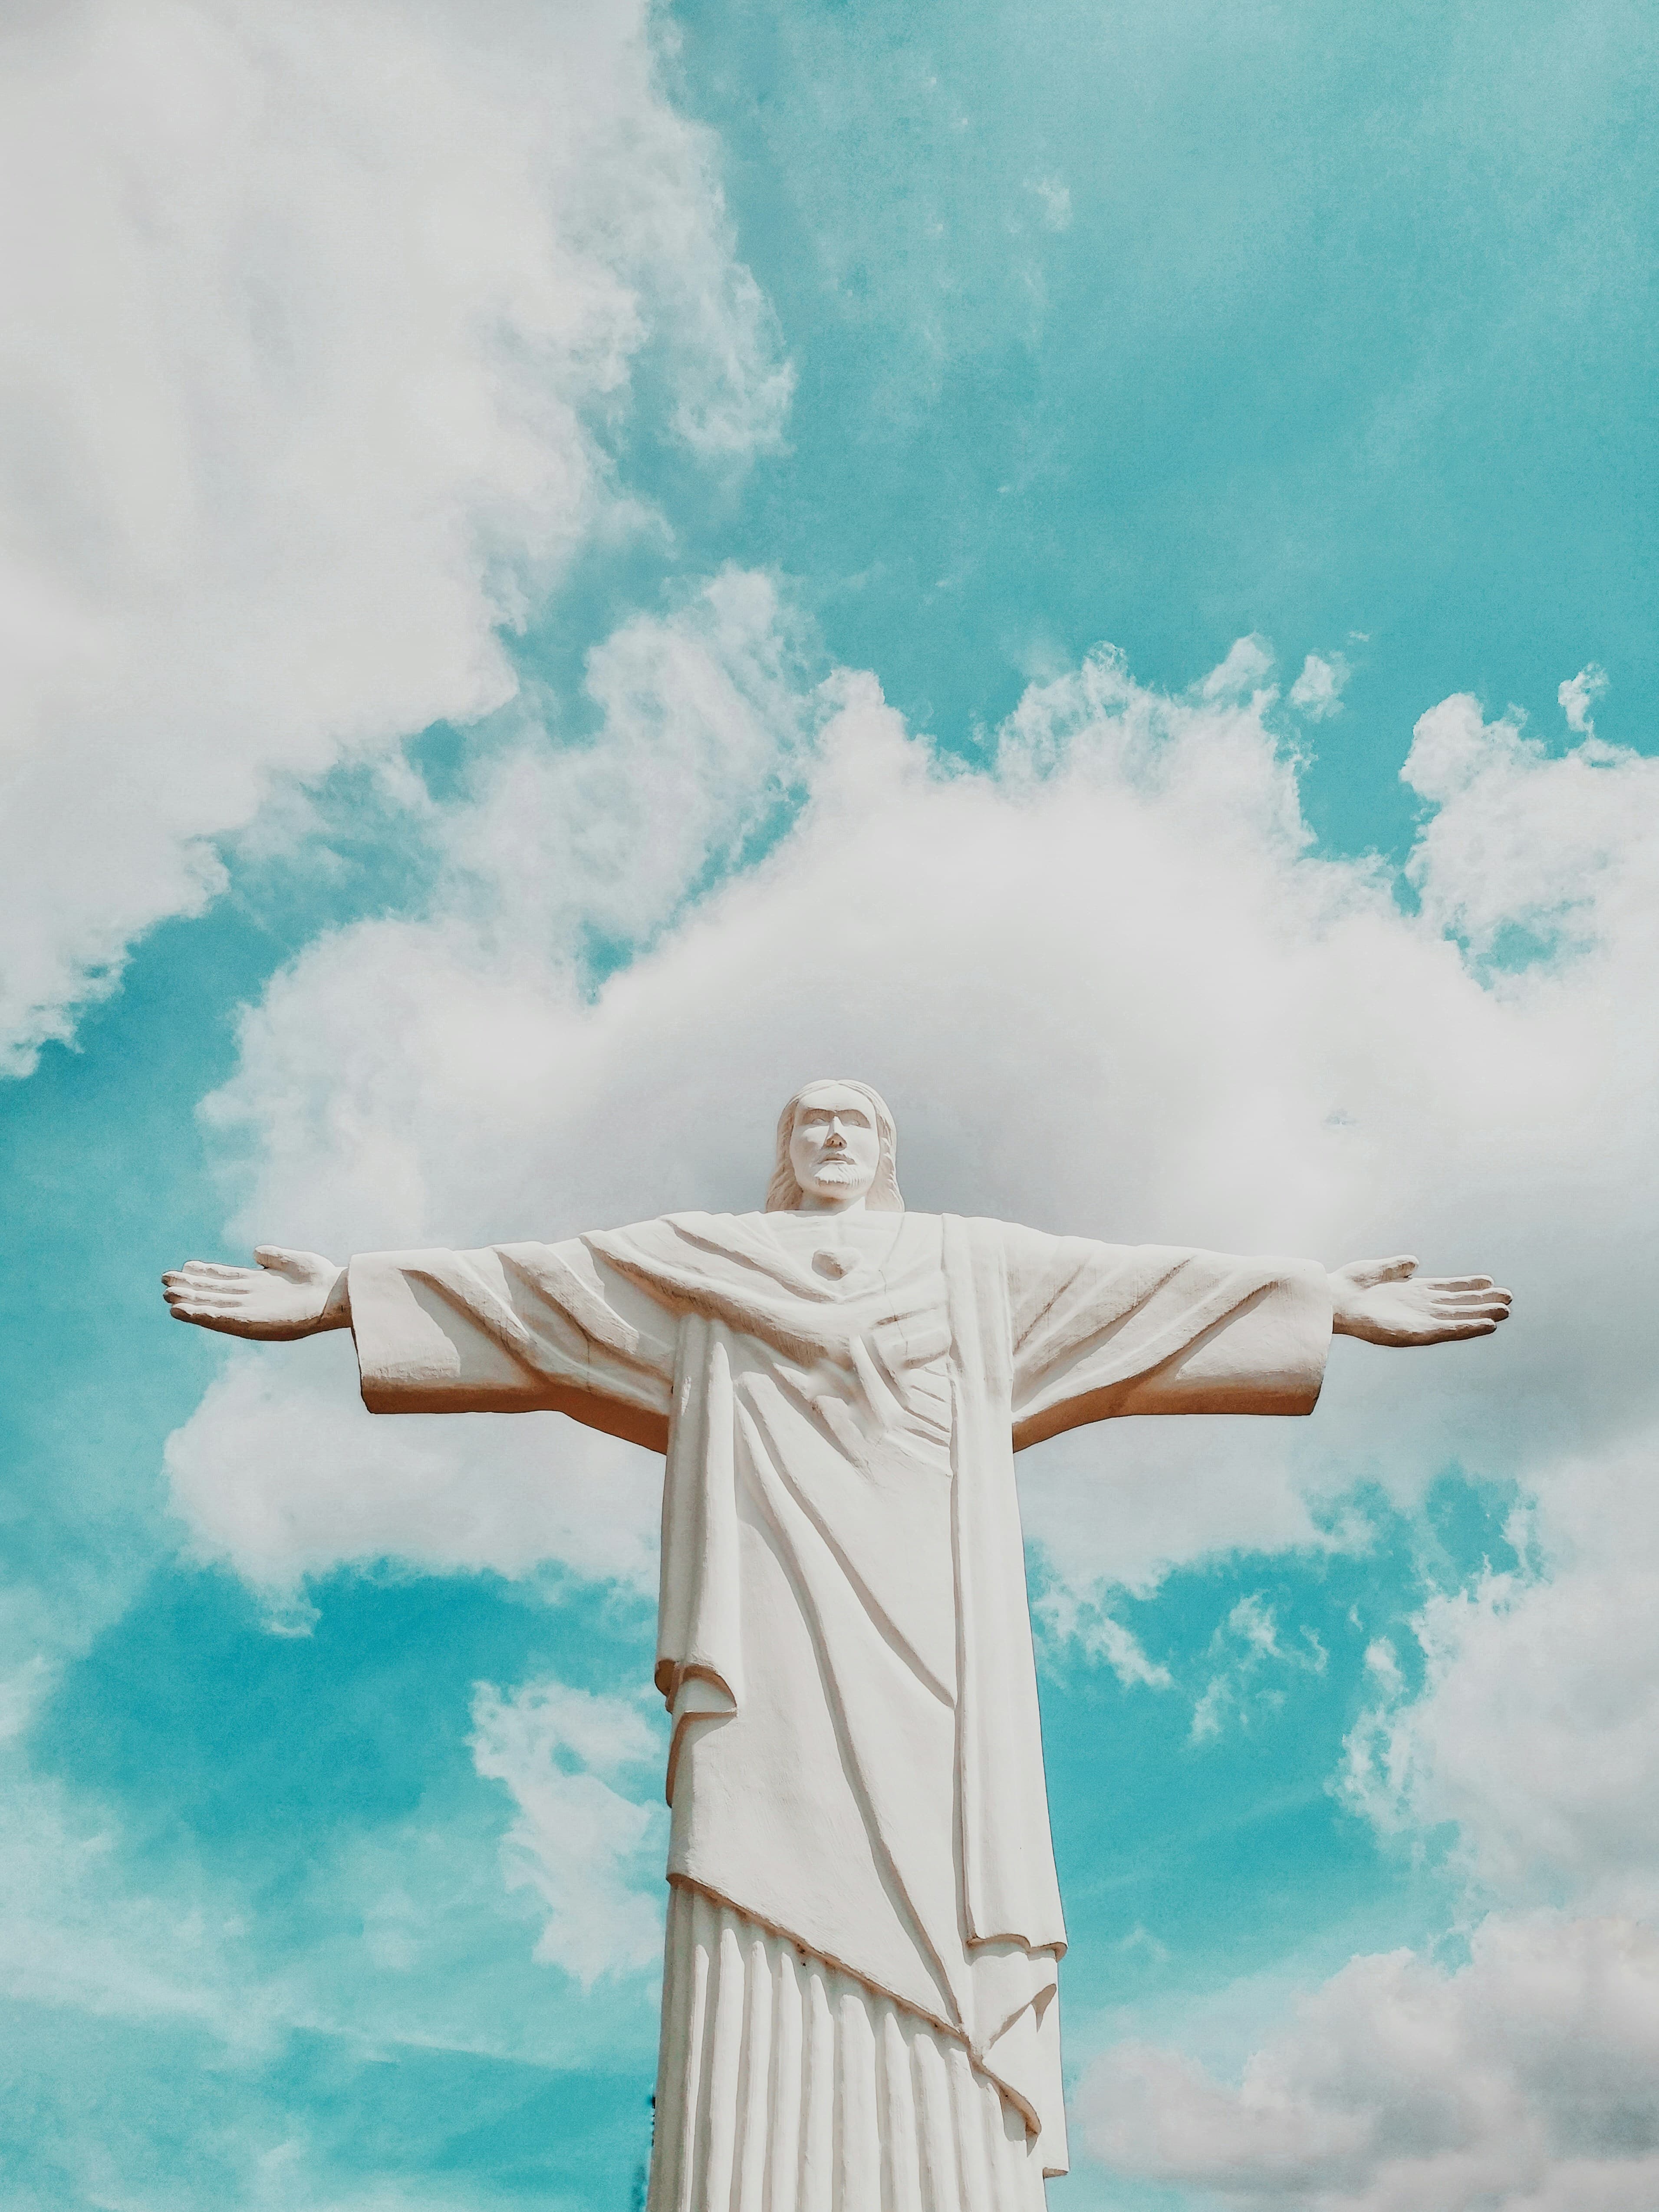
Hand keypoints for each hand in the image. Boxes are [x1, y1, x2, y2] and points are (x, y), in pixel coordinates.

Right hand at [161, 1247, 347, 1339]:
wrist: (339, 1294)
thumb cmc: (321, 1279)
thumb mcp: (292, 1261)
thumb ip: (273, 1256)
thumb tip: (255, 1252)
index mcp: (258, 1284)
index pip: (225, 1278)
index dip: (205, 1273)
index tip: (184, 1266)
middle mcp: (251, 1299)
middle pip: (214, 1292)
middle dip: (191, 1287)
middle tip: (165, 1280)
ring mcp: (252, 1311)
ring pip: (214, 1306)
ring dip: (192, 1303)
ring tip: (169, 1297)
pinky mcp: (255, 1324)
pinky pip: (224, 1320)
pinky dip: (205, 1316)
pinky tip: (188, 1312)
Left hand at [1328, 1256, 1510, 1346]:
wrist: (1332, 1300)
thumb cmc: (1348, 1285)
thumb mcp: (1377, 1269)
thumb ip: (1397, 1266)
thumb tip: (1414, 1261)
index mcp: (1411, 1291)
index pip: (1447, 1288)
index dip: (1468, 1285)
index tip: (1490, 1281)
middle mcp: (1418, 1307)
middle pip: (1458, 1304)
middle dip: (1482, 1302)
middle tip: (1508, 1299)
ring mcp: (1418, 1320)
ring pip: (1457, 1318)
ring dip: (1480, 1316)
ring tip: (1504, 1313)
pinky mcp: (1414, 1333)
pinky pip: (1446, 1331)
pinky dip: (1466, 1328)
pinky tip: (1485, 1325)